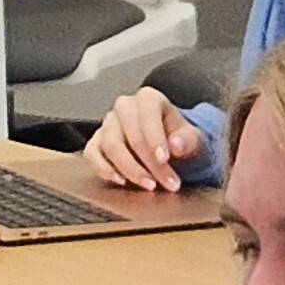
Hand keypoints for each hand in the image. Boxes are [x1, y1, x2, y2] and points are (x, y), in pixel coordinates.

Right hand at [88, 89, 205, 191]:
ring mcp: (108, 124)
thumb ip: (187, 140)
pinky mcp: (96, 142)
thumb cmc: (179, 139)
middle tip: (165, 182)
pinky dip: (104, 169)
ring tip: (150, 185)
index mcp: (148, 99)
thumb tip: (176, 145)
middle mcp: (124, 107)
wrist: (169, 148)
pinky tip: (121, 180)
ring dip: (130, 170)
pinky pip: (91, 155)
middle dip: (148, 163)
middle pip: (129, 135)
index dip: (155, 139)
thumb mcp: (193, 138)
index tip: (164, 159)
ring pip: (110, 146)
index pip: (147, 115)